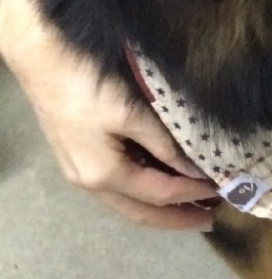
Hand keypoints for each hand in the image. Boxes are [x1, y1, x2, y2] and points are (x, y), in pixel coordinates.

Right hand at [3, 19, 217, 230]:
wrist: (42, 57)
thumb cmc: (88, 83)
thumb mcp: (131, 112)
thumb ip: (162, 144)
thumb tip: (192, 170)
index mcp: (104, 174)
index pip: (160, 194)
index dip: (193, 194)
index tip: (223, 190)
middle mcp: (89, 183)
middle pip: (140, 212)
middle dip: (175, 219)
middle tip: (209, 221)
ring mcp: (79, 172)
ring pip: (126, 203)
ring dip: (158, 207)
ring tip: (189, 206)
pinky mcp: (77, 156)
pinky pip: (116, 187)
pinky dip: (141, 191)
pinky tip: (158, 182)